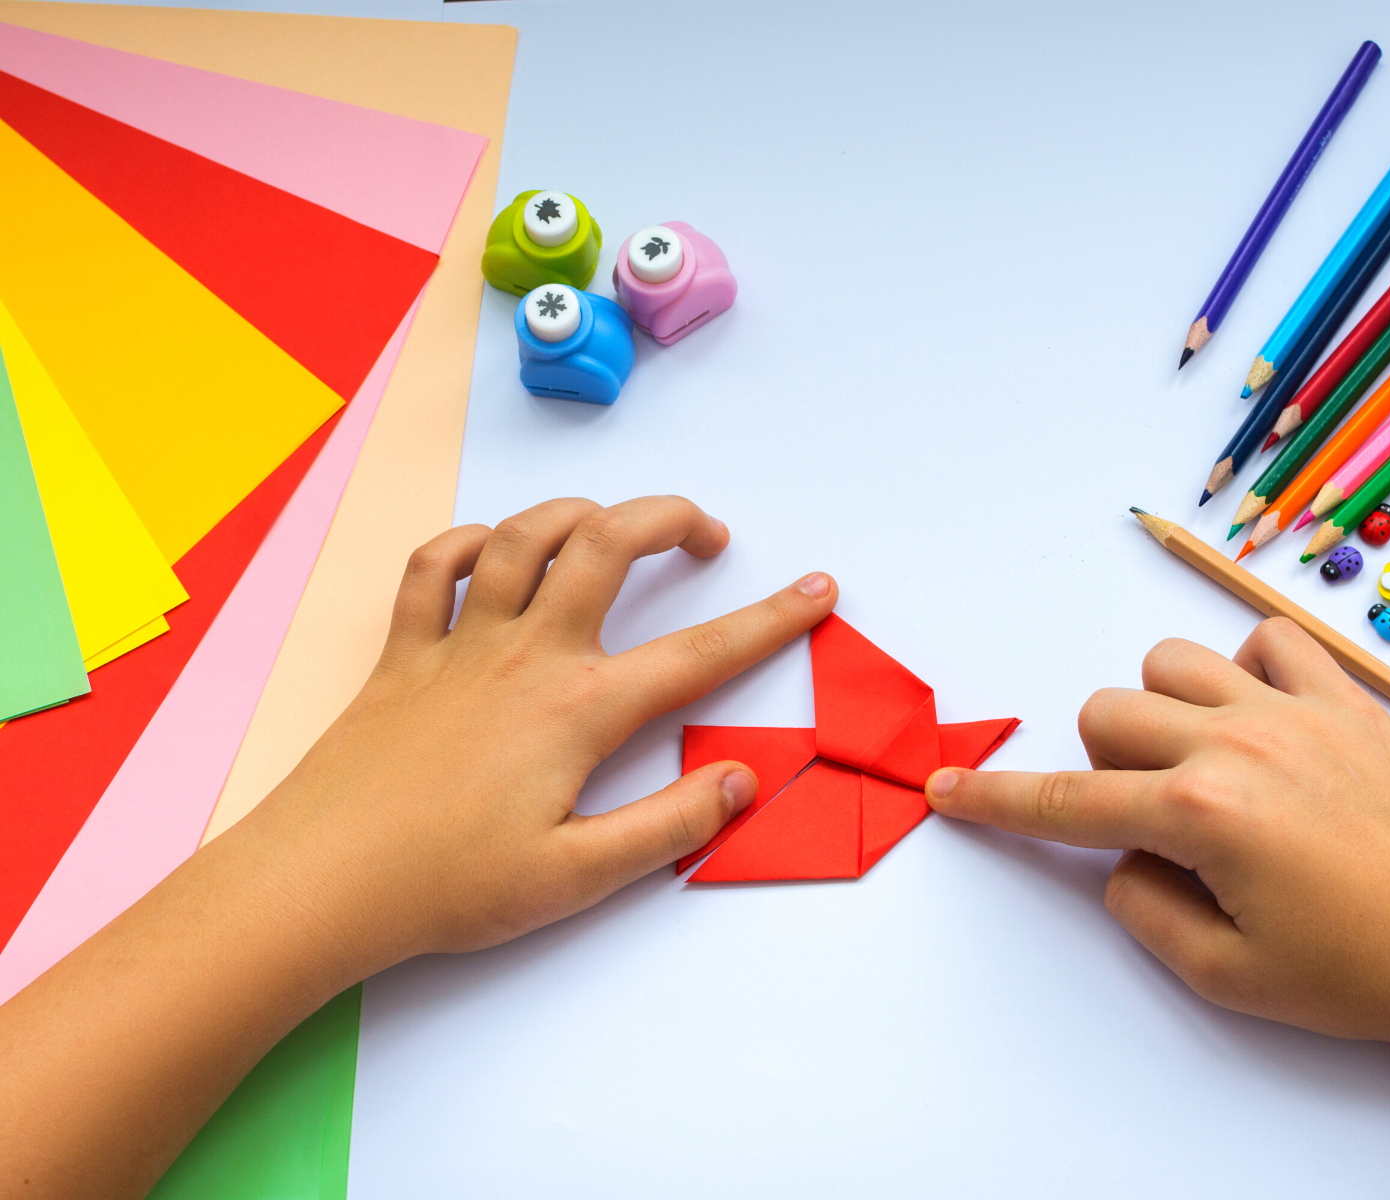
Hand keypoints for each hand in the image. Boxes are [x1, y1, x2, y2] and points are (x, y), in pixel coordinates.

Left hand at [228, 495, 837, 974]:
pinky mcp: (402, 655)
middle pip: (606, 544)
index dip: (769, 619)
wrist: (317, 884)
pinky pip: (430, 569)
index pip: (697, 653)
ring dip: (576, 514)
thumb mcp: (576, 877)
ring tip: (610, 527)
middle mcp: (525, 656)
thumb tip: (739, 779)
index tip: (816, 590)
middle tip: (706, 534)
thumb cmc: (446, 886)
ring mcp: (458, 646)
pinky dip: (464, 543)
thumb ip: (669, 824)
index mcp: (578, 710)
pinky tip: (488, 553)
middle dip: (669, 517)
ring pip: (521, 537)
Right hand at [925, 618, 1389, 1196]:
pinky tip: (1261, 718)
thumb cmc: (1361, 974)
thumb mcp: (1224, 974)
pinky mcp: (1348, 700)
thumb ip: (1141, 907)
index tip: (946, 788)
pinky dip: (1245, 668)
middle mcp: (1237, 744)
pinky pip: (1267, 638)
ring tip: (1200, 764)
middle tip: (1149, 818)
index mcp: (1200, 815)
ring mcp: (1294, 710)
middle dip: (1099, 764)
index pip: (1063, 801)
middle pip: (1103, 711)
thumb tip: (1124, 857)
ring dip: (1159, 710)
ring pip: (1168, 662)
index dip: (994, 799)